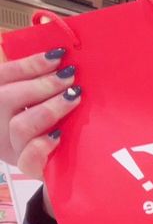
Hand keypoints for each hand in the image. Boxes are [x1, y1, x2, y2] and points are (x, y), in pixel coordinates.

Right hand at [0, 48, 81, 212]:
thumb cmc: (57, 127)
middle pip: (7, 97)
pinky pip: (29, 158)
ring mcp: (11, 148)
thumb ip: (46, 83)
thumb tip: (63, 55)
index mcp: (0, 103)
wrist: (66, 167)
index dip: (29, 64)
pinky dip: (43, 144)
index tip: (58, 55)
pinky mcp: (26, 168)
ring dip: (49, 109)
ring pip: (20, 125)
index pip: (4, 76)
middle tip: (70, 77)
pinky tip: (60, 135)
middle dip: (42, 84)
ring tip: (74, 99)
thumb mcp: (47, 101)